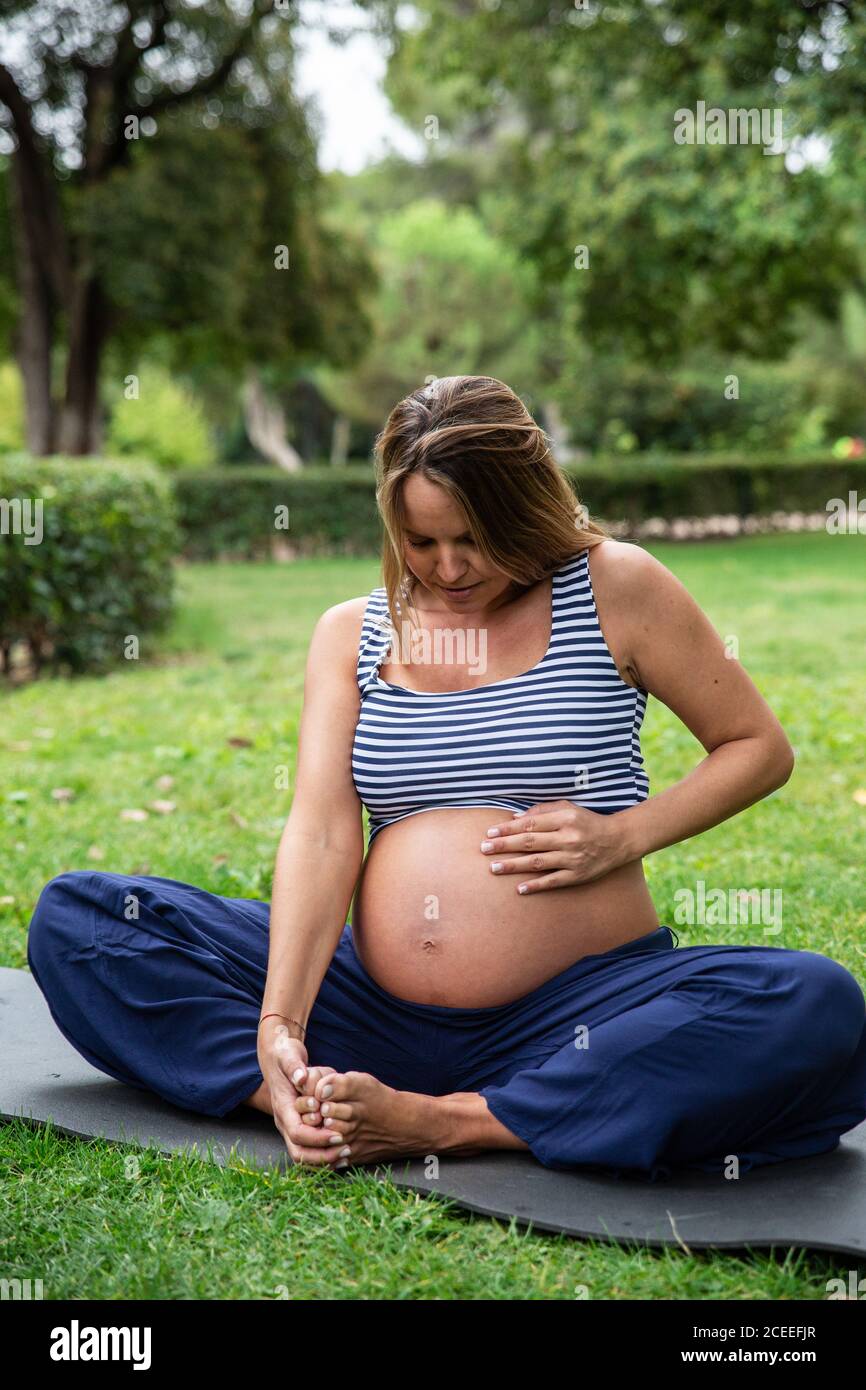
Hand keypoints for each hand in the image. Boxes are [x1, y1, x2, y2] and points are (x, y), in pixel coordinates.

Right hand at [257, 1023, 344, 1165]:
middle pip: (299, 1152)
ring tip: (347, 1153)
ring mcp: (291, 1125)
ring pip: (304, 1155)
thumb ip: (294, 1066)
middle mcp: (285, 1121)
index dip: (317, 1138)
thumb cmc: (285, 1056)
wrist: (278, 1057)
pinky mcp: (300, 1125)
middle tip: (346, 1150)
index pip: (298, 1133)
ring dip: (325, 1158)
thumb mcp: (289, 1055)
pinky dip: (325, 1154)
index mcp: (283, 1108)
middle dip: (322, 1156)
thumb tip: (301, 1077)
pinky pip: (309, 1149)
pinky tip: (342, 1153)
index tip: (338, 1135)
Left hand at [478, 799, 630, 893]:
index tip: (490, 832)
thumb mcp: (569, 808)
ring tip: (494, 868)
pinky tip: (519, 888)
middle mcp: (568, 838)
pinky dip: (536, 886)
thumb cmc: (588, 821)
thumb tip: (516, 818)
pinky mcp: (577, 875)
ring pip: (537, 862)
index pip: (530, 824)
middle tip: (484, 849)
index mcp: (564, 819)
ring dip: (513, 865)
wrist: (618, 840)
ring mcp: (572, 858)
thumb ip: (543, 811)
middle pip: (529, 843)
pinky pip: (553, 881)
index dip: (508, 828)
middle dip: (504, 846)